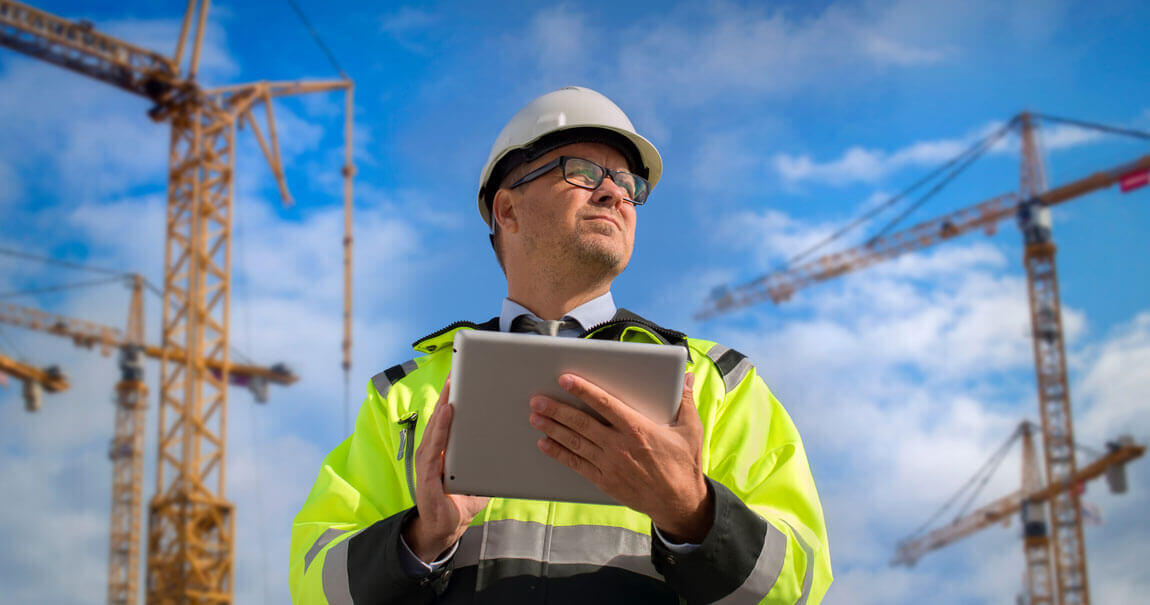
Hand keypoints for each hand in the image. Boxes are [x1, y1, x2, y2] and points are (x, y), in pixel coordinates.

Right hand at [403, 378, 489, 562]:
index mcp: (445, 449)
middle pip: (442, 416)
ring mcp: (428, 461)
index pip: (449, 419)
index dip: (455, 397)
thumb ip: (490, 460)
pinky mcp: (427, 474)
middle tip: (458, 370)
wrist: (444, 529)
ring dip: (445, 404)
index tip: (463, 376)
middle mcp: (433, 451)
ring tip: (454, 385)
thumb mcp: (479, 476)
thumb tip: (512, 444)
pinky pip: (435, 446)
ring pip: (437, 426)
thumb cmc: (460, 501)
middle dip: (450, 393)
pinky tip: (448, 412)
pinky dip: (441, 427)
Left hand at [528, 372, 712, 541]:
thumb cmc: (684, 464)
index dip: (583, 390)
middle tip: (537, 399)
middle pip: (581, 423)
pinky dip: (559, 454)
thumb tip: (688, 377)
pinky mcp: (605, 481)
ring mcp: (610, 465)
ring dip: (552, 429)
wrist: (679, 502)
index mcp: (637, 428)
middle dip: (557, 410)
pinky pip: (577, 465)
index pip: (604, 404)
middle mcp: (619, 446)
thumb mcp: (691, 429)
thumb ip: (686, 401)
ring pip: (575, 442)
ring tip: (535, 417)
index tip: (566, 379)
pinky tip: (544, 444)